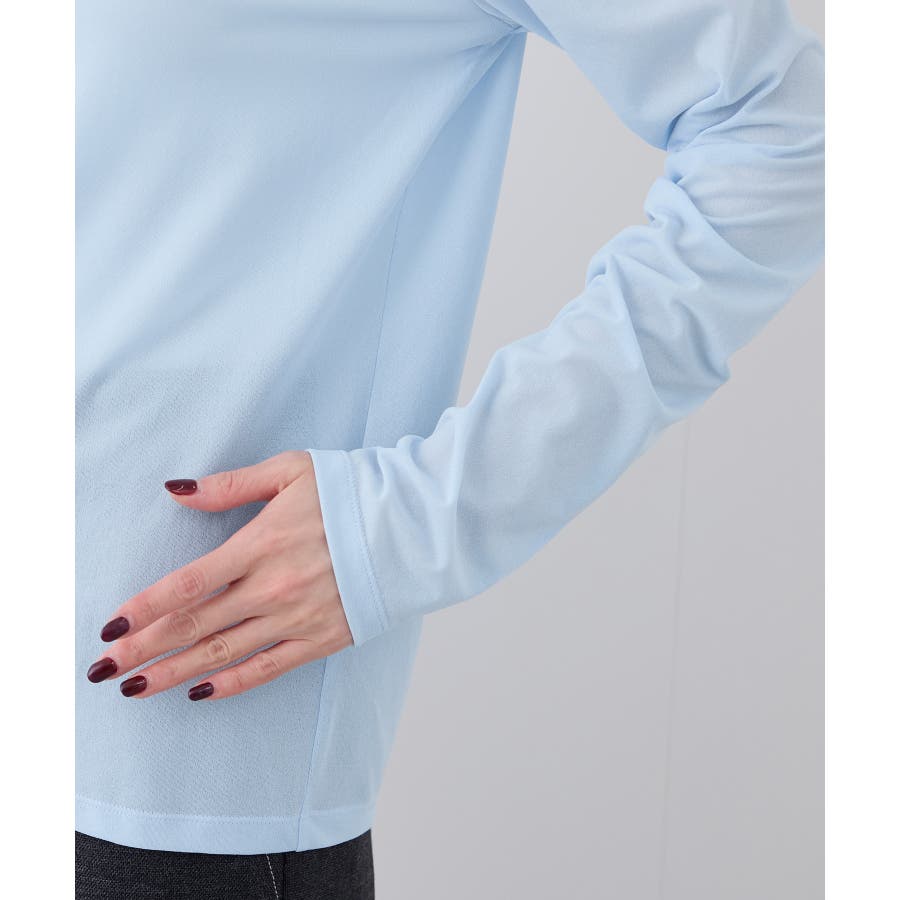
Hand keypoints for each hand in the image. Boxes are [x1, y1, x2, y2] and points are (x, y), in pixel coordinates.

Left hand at [85, 450, 352, 699]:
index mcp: (261, 544)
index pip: (188, 584)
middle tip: (103, 670)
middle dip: (144, 650)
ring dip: (175, 673)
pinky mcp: (323, 638)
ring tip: (136, 690)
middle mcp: (273, 587)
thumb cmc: (350, 492)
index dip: (145, 607)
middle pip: (195, 625)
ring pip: (224, 652)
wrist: (410, 524)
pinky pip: (270, 668)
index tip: (110, 627)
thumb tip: (175, 492)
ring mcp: (297, 618)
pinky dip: (233, 683)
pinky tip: (201, 694)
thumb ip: (229, 486)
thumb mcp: (290, 471)